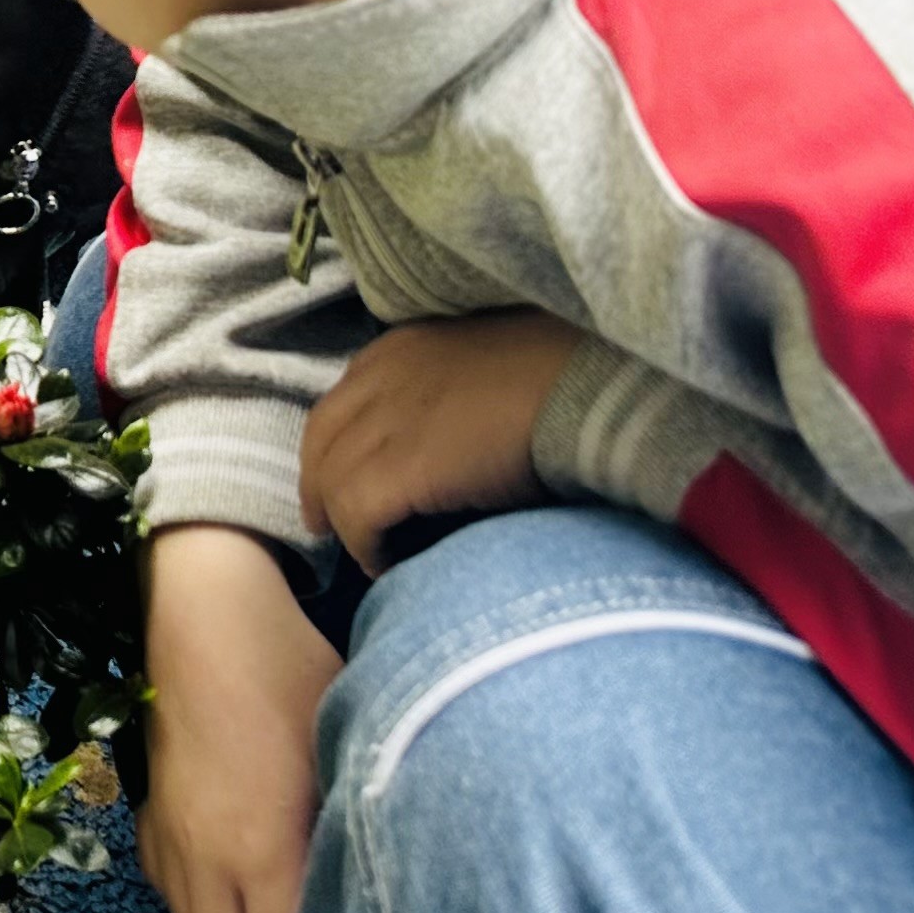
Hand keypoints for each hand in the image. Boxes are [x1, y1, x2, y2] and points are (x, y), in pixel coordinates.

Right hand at [139, 528, 337, 912]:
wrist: (204, 609)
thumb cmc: (288, 668)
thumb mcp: (343, 743)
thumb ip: (351, 824)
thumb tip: (370, 873)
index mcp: (263, 848)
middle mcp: (208, 856)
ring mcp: (173, 835)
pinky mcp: (150, 811)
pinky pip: (168, 888)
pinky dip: (198, 903)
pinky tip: (227, 884)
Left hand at [298, 312, 580, 576]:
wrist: (594, 390)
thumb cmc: (565, 380)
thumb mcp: (488, 368)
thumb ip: (452, 393)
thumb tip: (445, 442)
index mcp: (402, 347)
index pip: (341, 401)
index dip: (333, 445)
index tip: (334, 479)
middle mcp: (380, 376)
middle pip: (322, 439)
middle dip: (319, 485)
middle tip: (328, 526)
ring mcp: (385, 419)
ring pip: (334, 481)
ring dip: (348, 524)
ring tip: (371, 556)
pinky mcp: (398, 467)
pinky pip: (357, 514)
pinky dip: (367, 545)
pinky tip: (388, 566)